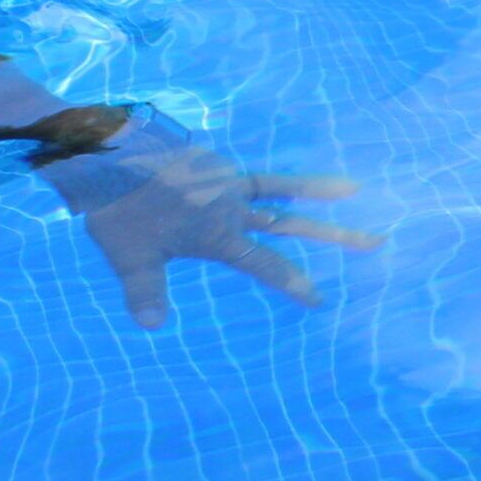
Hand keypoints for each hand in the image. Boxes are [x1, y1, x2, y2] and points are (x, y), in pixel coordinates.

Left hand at [35, 119, 381, 329]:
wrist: (104, 154)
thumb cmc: (116, 209)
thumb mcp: (128, 257)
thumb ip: (145, 291)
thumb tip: (151, 326)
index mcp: (219, 235)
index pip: (268, 266)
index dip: (296, 284)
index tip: (320, 299)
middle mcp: (232, 207)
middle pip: (294, 225)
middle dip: (337, 235)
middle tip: (377, 241)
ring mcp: (226, 180)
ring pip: (283, 191)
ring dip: (319, 192)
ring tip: (354, 188)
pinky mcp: (213, 161)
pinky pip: (253, 174)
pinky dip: (271, 179)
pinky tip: (268, 181)